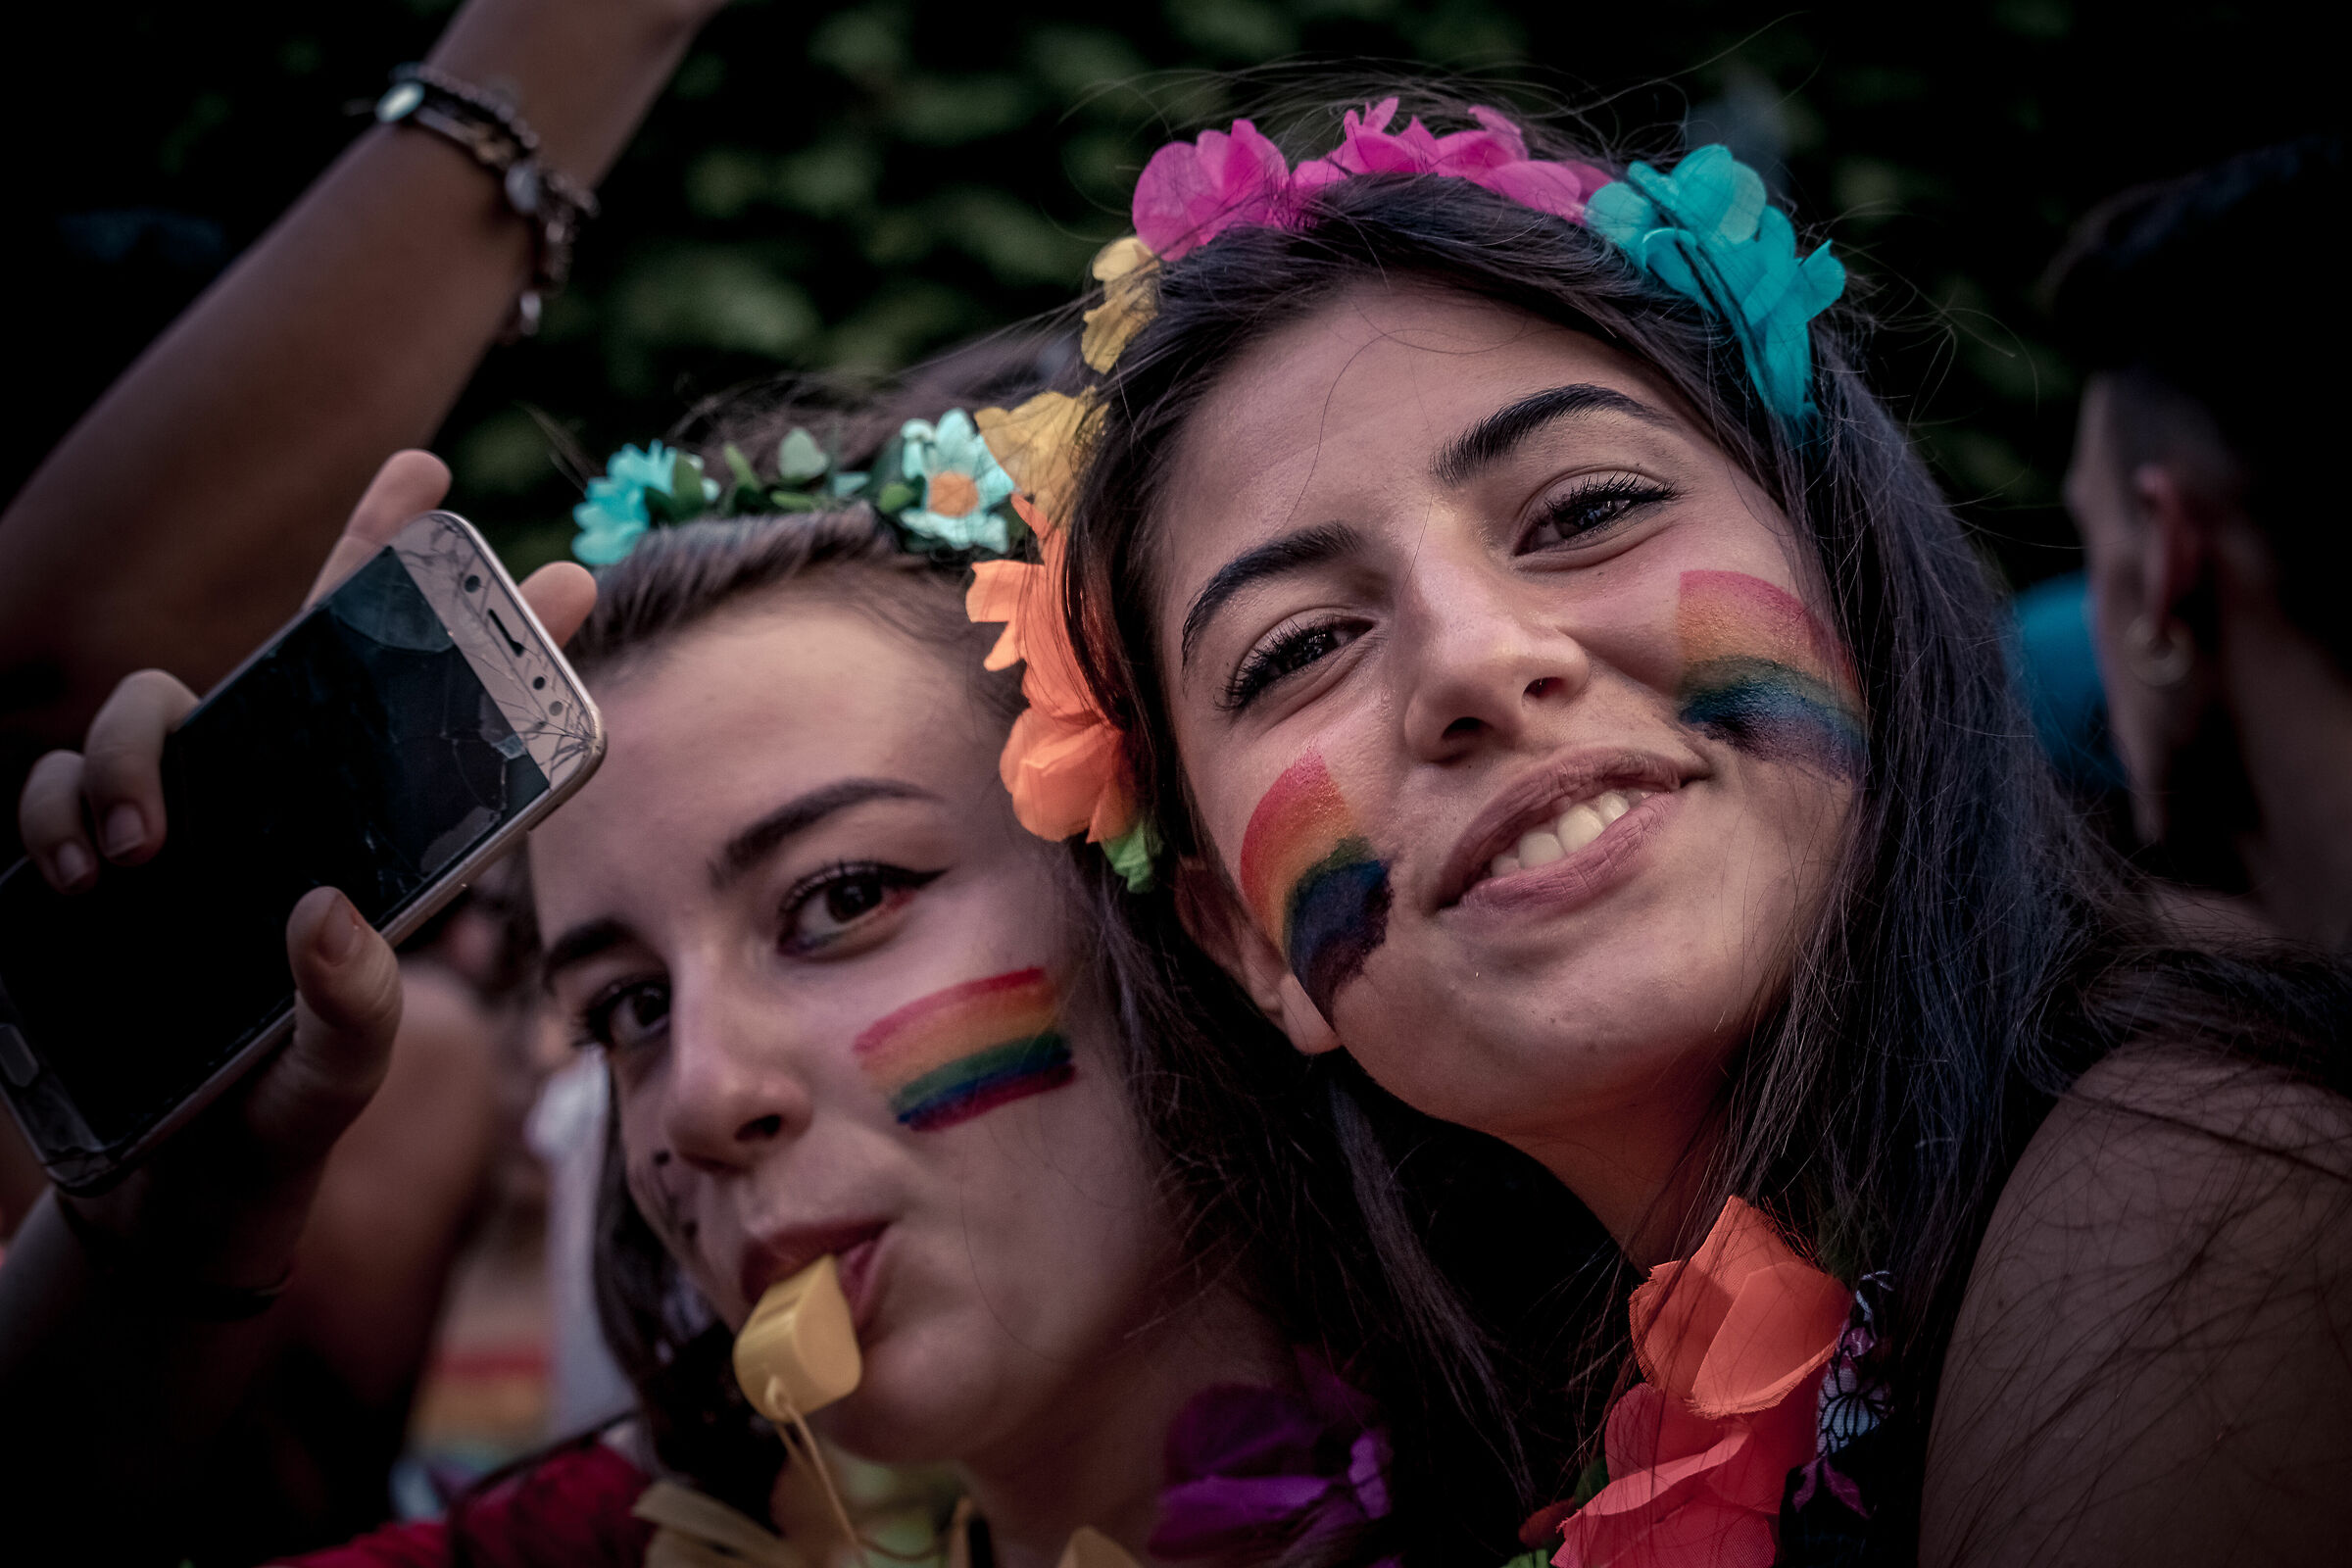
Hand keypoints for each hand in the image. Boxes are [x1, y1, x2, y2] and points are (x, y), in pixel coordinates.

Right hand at [14, 451, 595, 1274]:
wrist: (163, 1192)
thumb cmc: (267, 1125)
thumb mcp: (327, 1083)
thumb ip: (345, 1017)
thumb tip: (329, 915)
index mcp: (361, 858)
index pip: (421, 733)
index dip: (481, 658)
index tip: (561, 568)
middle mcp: (280, 818)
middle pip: (314, 656)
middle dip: (364, 554)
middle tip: (422, 487)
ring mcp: (183, 827)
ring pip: (157, 707)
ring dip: (143, 751)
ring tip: (145, 850)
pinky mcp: (89, 859)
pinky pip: (54, 784)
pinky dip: (62, 806)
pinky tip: (87, 874)